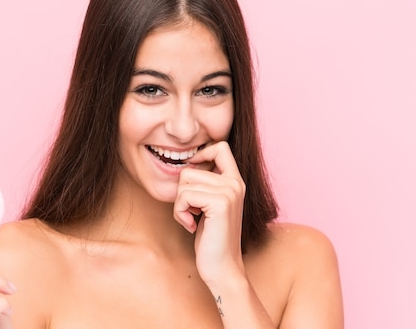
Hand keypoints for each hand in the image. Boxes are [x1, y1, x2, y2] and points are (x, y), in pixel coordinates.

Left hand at [173, 141, 245, 283]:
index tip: (193, 174)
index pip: (220, 147)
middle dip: (182, 193)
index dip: (201, 154)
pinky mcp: (220, 203)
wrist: (222, 267)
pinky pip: (184, 196)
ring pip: (184, 182)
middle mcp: (235, 183)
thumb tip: (186, 163)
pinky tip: (192, 226)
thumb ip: (205, 184)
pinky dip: (180, 213)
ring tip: (193, 219)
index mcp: (235, 181)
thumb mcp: (209, 205)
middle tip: (193, 213)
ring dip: (180, 205)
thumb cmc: (211, 237)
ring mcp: (229, 191)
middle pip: (190, 169)